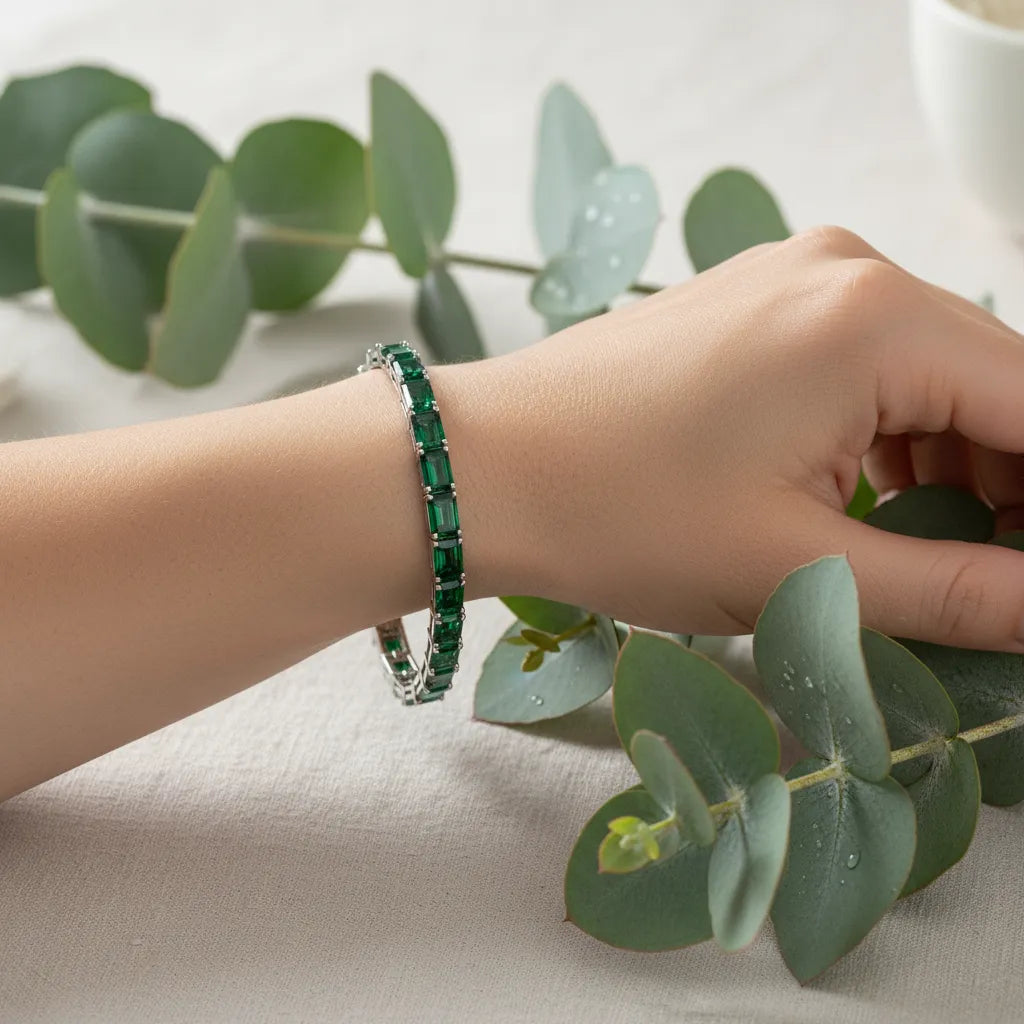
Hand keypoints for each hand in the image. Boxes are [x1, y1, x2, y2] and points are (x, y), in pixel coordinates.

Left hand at [436, 226, 1023, 650]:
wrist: (484, 467)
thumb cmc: (621, 514)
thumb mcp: (802, 570)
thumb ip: (959, 591)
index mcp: (874, 317)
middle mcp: (845, 269)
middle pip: (991, 385)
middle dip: (1010, 488)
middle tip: (990, 585)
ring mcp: (794, 276)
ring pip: (927, 376)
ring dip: (950, 466)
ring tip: (917, 556)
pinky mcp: (755, 303)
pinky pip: (862, 364)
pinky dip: (885, 435)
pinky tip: (859, 503)